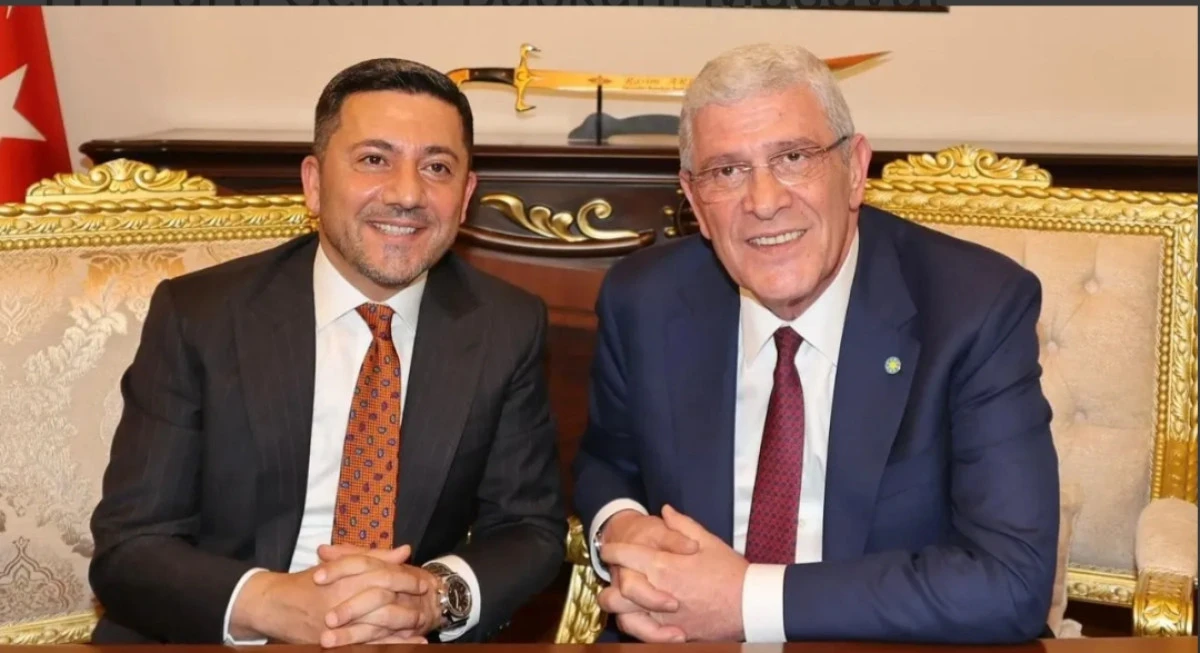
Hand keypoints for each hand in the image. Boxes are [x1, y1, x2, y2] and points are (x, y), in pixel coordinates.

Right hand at [229, 544, 427, 645]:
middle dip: (406, 605)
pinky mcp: (330, 645)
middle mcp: (338, 604)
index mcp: (341, 580)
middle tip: (427, 606)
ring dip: (400, 631)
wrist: (273, 605)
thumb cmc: (308, 582)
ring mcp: (334, 628)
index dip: (404, 579)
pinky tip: (405, 646)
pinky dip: (386, 646)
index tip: (422, 582)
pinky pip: (363, 647)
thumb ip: (372, 558)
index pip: (379, 577)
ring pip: (373, 630)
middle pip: (380, 603)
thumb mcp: (338, 565)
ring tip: (422, 630)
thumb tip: (404, 551)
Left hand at [600, 505, 748, 641]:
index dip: (613, 550)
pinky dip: (638, 626)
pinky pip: (644, 635)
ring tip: (622, 598)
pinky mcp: (673, 634)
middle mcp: (657, 593)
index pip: (626, 556)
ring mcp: (663, 618)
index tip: (608, 548)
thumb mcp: (708, 541)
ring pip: (625, 619)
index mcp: (664, 566)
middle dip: (610, 581)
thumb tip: (665, 510)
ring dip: (620, 608)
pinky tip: (642, 616)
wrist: (751, 604)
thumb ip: (682, 525)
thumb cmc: (730, 571)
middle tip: (612, 573)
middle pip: (615, 592)